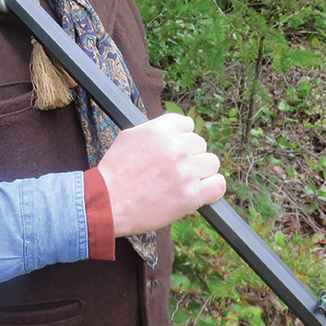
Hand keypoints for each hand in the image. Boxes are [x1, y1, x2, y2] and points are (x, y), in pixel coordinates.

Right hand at [97, 112, 225, 236]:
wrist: (108, 202)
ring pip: (211, 162)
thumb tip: (174, 130)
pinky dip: (212, 187)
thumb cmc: (115, 172)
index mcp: (160, 130)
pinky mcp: (191, 196)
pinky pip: (218, 184)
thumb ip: (156, 130)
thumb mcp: (129, 137)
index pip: (187, 123)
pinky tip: (200, 190)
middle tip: (173, 168)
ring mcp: (185, 172)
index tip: (174, 148)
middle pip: (200, 143)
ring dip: (200, 170)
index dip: (180, 137)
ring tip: (184, 180)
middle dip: (189, 155)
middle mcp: (176, 147)